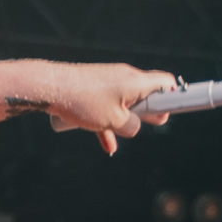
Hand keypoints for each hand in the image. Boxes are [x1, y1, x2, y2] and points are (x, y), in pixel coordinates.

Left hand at [34, 61, 178, 154]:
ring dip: (124, 123)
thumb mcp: (113, 121)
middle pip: (146, 95)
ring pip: (124, 104)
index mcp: (137, 82)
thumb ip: (132, 126)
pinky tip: (105, 144)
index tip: (168, 114)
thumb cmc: (84, 102)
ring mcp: (108, 81)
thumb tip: (134, 127)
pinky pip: (107, 106)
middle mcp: (125, 78)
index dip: (173, 98)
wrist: (49, 87)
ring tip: (119, 140)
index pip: (166, 83)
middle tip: (151, 124)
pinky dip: (107, 122)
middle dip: (148, 113)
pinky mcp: (93, 87)